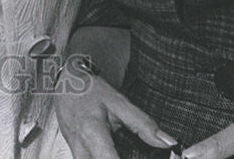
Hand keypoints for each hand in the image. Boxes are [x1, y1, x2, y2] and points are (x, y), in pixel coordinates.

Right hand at [55, 71, 177, 158]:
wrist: (66, 82)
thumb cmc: (90, 90)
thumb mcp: (119, 103)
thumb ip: (144, 125)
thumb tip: (168, 142)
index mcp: (92, 133)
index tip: (145, 158)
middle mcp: (81, 147)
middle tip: (134, 155)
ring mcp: (75, 153)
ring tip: (125, 152)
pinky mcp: (75, 154)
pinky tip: (114, 154)